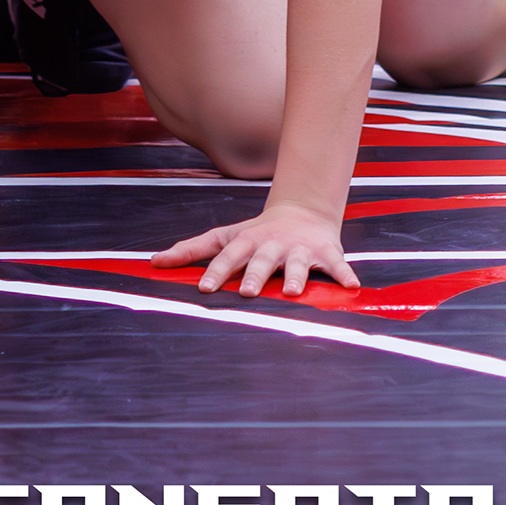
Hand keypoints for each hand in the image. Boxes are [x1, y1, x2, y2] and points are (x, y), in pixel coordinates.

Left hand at [151, 202, 358, 297]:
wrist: (302, 211)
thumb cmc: (256, 234)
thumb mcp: (226, 237)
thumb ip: (192, 250)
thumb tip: (153, 262)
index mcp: (248, 241)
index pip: (228, 255)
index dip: (216, 271)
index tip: (204, 288)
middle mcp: (273, 245)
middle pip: (262, 260)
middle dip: (255, 275)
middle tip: (247, 292)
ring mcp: (300, 249)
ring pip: (298, 263)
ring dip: (296, 276)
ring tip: (294, 291)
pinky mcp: (326, 253)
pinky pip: (337, 265)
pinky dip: (345, 274)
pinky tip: (352, 287)